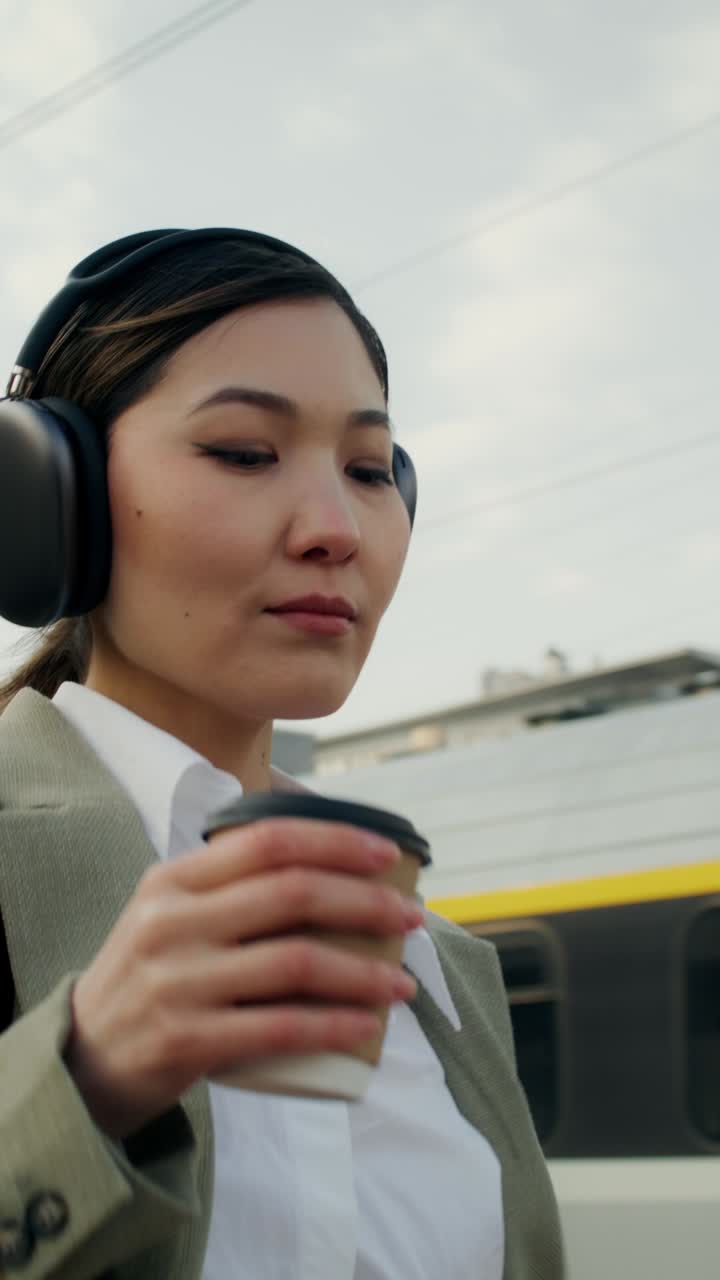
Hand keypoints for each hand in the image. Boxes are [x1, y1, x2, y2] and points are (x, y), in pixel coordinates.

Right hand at [63, 819, 421, 1138]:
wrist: (82, 1060)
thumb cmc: (149, 976)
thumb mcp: (169, 912)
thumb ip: (229, 884)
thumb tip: (331, 864)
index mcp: (173, 879)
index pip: (268, 841)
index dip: (337, 841)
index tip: (388, 854)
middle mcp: (173, 922)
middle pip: (292, 894)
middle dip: (366, 901)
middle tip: (411, 916)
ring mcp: (178, 981)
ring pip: (295, 961)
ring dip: (364, 970)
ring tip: (403, 982)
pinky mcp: (187, 1040)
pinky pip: (279, 1026)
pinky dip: (333, 1024)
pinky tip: (367, 1025)